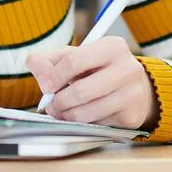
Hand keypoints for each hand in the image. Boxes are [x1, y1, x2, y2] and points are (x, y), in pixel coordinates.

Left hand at [25, 36, 158, 129]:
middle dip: (58, 101)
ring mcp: (132, 94)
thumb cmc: (96, 69)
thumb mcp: (73, 56)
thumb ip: (48, 60)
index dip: (53, 76)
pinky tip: (82, 114)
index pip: (74, 60)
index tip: (45, 86)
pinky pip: (94, 125)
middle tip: (51, 104)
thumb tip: (39, 73)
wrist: (133, 88)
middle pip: (80, 91)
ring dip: (66, 115)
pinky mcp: (130, 117)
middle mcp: (127, 69)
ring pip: (85, 113)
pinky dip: (81, 123)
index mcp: (112, 46)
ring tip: (61, 110)